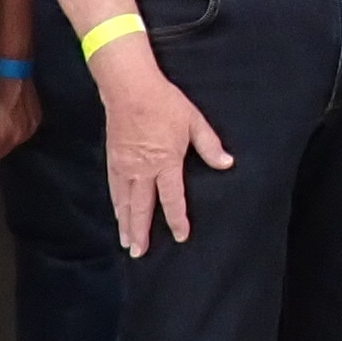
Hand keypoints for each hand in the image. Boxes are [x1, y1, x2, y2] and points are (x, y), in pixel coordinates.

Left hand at [0, 70, 41, 164]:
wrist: (13, 67)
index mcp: (3, 136)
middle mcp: (19, 136)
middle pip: (4, 152)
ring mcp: (30, 129)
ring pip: (15, 143)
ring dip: (6, 143)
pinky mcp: (36, 120)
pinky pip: (24, 133)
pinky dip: (16, 133)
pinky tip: (10, 129)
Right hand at [100, 53, 232, 252]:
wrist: (130, 87)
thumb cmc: (164, 103)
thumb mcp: (193, 121)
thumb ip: (210, 145)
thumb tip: (228, 163)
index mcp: (166, 162)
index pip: (172, 199)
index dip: (177, 219)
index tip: (180, 236)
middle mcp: (143, 169)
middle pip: (142, 208)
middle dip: (141, 232)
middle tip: (139, 253)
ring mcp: (125, 166)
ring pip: (124, 203)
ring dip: (126, 224)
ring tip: (127, 242)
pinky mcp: (113, 159)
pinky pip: (114, 189)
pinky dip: (116, 206)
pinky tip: (118, 214)